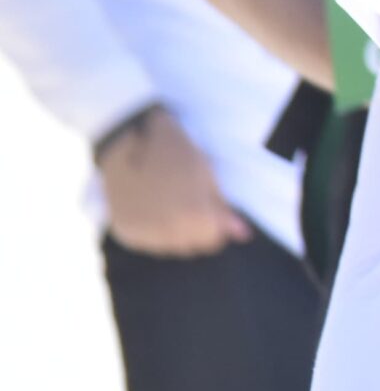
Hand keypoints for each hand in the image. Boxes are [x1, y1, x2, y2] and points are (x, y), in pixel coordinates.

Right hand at [98, 109, 251, 255]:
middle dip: (197, 230)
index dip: (216, 224)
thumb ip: (223, 209)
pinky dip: (153, 232)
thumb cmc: (175, 153)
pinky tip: (151, 210)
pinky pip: (147, 243)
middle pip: (193, 246)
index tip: (212, 208)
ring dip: (175, 234)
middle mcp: (167, 232)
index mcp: (194, 217)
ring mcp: (143, 235)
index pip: (215, 240)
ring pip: (170, 248)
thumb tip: (243, 235)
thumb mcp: (207, 176)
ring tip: (170, 205)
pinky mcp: (125, 233)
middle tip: (191, 204)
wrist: (128, 142)